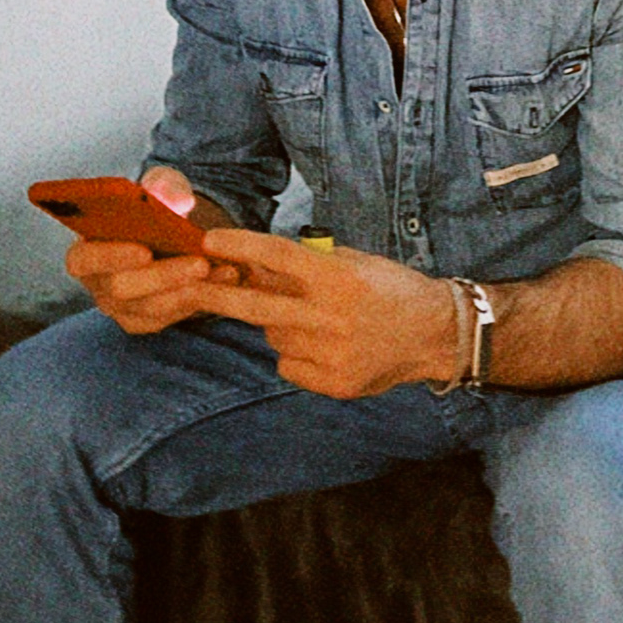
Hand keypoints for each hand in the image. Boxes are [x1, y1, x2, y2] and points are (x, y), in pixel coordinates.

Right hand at [66, 168, 238, 337]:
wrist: (174, 233)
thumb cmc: (158, 210)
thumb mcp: (162, 187)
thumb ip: (165, 186)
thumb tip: (176, 200)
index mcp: (87, 248)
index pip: (81, 261)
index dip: (109, 257)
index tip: (144, 250)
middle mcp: (97, 283)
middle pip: (121, 289)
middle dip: (163, 275)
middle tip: (200, 263)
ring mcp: (120, 307)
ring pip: (151, 307)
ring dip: (189, 288)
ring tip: (224, 270)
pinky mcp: (145, 320)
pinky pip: (170, 316)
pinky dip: (199, 298)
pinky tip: (224, 278)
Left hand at [182, 229, 460, 395]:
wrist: (434, 333)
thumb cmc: (390, 288)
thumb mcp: (352, 263)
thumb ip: (307, 266)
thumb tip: (254, 264)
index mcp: (338, 279)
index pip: (277, 257)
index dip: (239, 246)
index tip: (209, 238)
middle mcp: (331, 317)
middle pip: (258, 305)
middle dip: (217, 293)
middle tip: (188, 283)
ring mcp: (331, 355)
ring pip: (273, 336)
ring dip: (278, 323)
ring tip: (314, 318)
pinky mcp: (334, 384)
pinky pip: (288, 365)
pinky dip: (294, 353)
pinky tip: (324, 345)